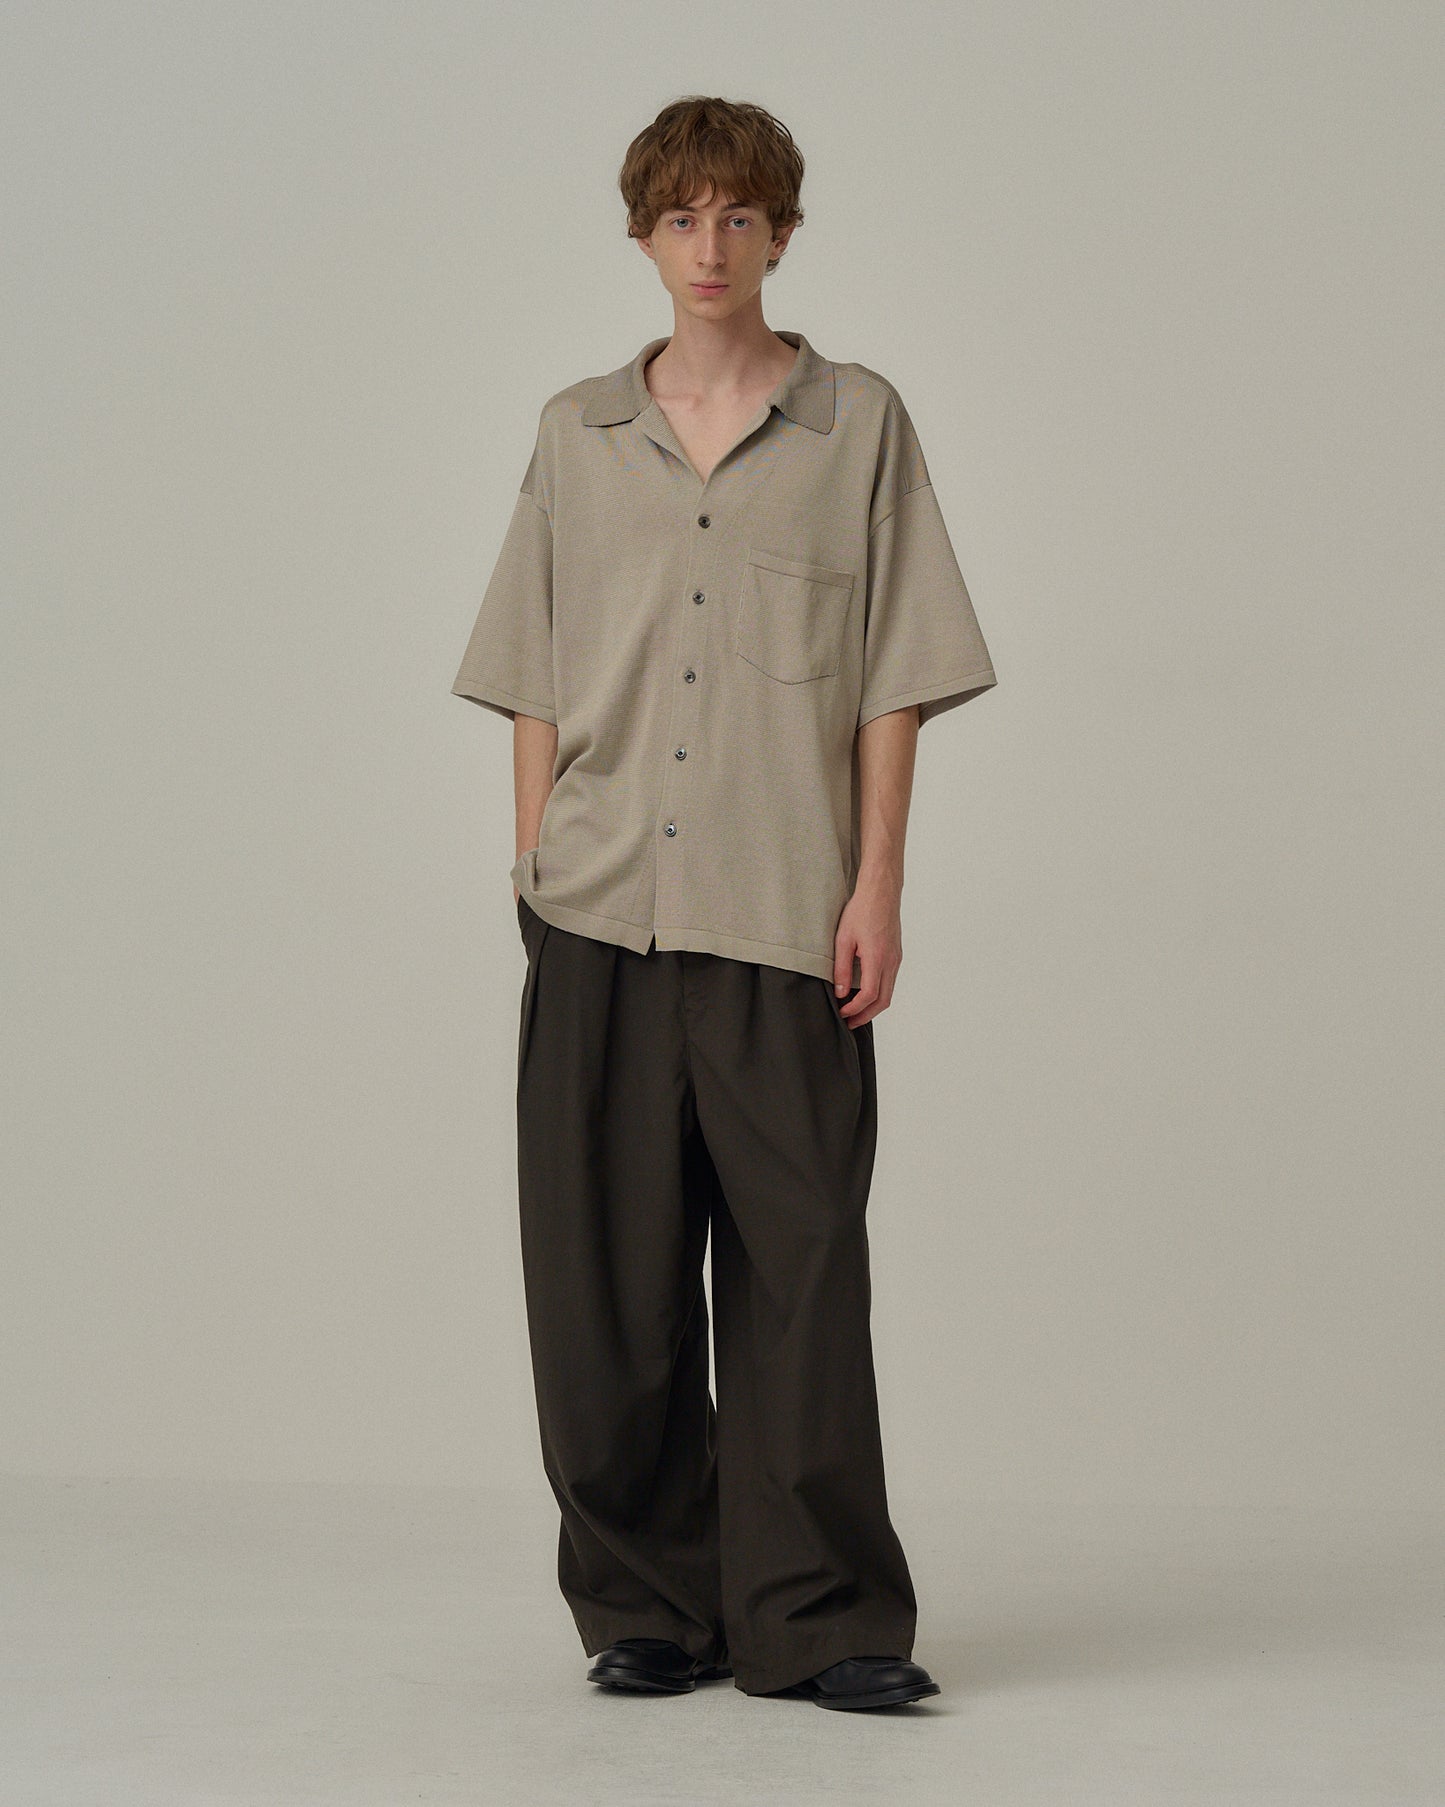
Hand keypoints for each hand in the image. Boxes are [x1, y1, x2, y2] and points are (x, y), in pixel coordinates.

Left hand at [832, 878, 901, 1027]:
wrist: (881, 892)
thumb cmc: (861, 911)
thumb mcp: (843, 939)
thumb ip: (841, 968)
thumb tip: (840, 992)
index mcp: (878, 957)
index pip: (870, 994)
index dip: (855, 1008)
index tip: (842, 1012)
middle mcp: (891, 961)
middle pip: (883, 1001)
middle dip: (865, 1015)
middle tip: (849, 1022)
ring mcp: (896, 959)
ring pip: (888, 993)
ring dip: (872, 1006)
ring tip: (854, 1011)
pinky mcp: (896, 955)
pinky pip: (890, 981)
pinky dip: (878, 994)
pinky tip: (864, 994)